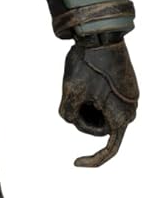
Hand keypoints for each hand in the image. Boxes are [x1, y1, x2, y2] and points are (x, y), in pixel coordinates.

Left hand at [59, 37, 137, 167]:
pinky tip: (85, 80)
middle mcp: (130, 111)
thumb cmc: (87, 64)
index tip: (75, 163)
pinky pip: (105, 103)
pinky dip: (92, 98)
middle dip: (83, 120)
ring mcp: (128, 99)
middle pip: (100, 130)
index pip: (109, 150)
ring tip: (79, 86)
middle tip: (72, 98)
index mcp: (121, 118)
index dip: (93, 161)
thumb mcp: (70, 93)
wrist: (101, 34)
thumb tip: (72, 118)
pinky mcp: (123, 89)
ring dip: (87, 107)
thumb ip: (68, 116)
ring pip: (101, 116)